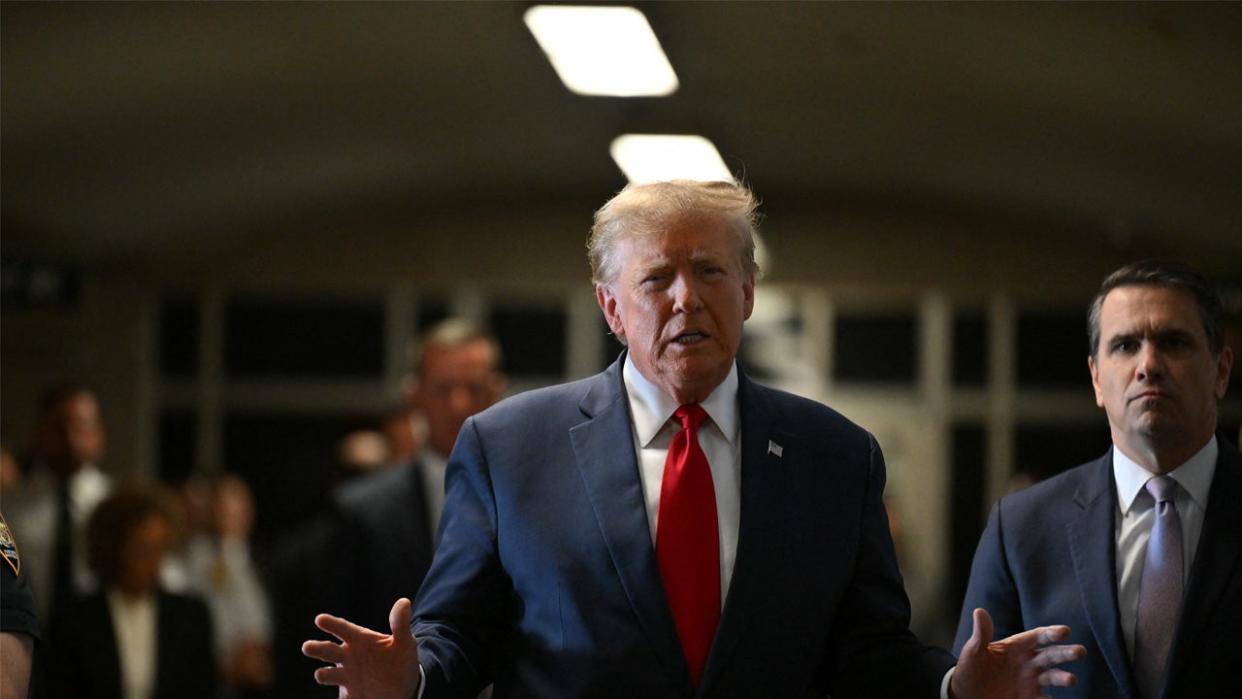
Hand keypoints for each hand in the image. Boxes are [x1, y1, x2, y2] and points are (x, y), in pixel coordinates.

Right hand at [302, 598, 420, 698]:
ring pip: (329, 674)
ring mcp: (346, 676)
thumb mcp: (404, 642)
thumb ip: (400, 624)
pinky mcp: (349, 695)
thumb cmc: (400, 658)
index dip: (332, 624)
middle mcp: (348, 656)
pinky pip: (341, 697)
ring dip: (324, 674)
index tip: (320, 619)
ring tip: (321, 674)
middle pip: (328, 650)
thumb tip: (404, 602)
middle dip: (317, 648)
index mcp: (359, 639)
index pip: (343, 629)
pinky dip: (340, 697)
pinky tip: (342, 697)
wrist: (404, 685)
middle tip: (307, 646)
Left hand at [950, 608, 1085, 698]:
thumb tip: (979, 611)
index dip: (1051, 633)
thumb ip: (981, 634)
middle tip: (1080, 651)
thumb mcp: (973, 651)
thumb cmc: (970, 669)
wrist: (966, 694)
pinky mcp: (1029, 698)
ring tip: (1071, 679)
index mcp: (1016, 647)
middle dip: (1065, 653)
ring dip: (1062, 677)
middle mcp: (1028, 662)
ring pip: (1052, 677)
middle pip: (1050, 655)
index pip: (1037, 637)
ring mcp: (1030, 681)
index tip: (1065, 631)